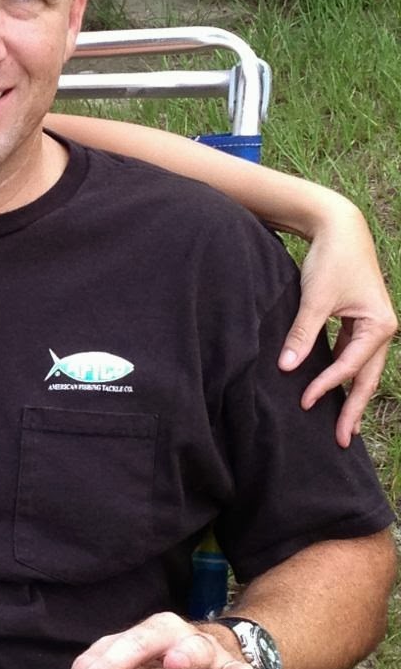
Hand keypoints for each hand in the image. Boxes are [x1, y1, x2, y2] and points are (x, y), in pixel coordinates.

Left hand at [72, 611, 260, 668]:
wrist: (216, 656)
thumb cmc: (163, 665)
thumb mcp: (132, 661)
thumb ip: (102, 666)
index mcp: (151, 632)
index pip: (121, 642)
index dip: (101, 664)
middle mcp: (180, 636)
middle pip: (152, 636)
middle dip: (128, 654)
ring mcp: (210, 653)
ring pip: (200, 648)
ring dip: (186, 653)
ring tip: (174, 663)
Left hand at [280, 202, 396, 445]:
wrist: (339, 227)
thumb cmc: (331, 259)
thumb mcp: (315, 298)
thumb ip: (302, 334)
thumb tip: (286, 368)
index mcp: (380, 325)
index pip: (351, 367)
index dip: (326, 387)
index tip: (302, 402)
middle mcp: (383, 329)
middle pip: (367, 378)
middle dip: (354, 409)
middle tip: (342, 441)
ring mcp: (372, 327)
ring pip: (362, 370)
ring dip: (351, 396)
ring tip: (343, 427)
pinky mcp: (359, 322)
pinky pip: (353, 356)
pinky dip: (345, 375)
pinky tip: (335, 392)